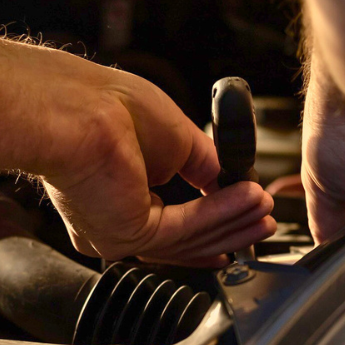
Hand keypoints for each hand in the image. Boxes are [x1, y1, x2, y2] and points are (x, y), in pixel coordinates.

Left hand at [39, 70, 275, 265]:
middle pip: (182, 238)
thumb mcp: (173, 136)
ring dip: (233, 221)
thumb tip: (230, 181)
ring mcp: (116, 232)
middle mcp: (111, 219)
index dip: (209, 224)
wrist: (80, 109)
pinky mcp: (127, 234)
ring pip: (188, 237)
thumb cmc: (105, 106)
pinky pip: (186, 228)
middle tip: (263, 219)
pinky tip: (248, 200)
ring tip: (264, 209)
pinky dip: (222, 214)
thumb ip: (202, 164)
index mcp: (113, 193)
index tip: (241, 218)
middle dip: (229, 228)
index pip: (167, 223)